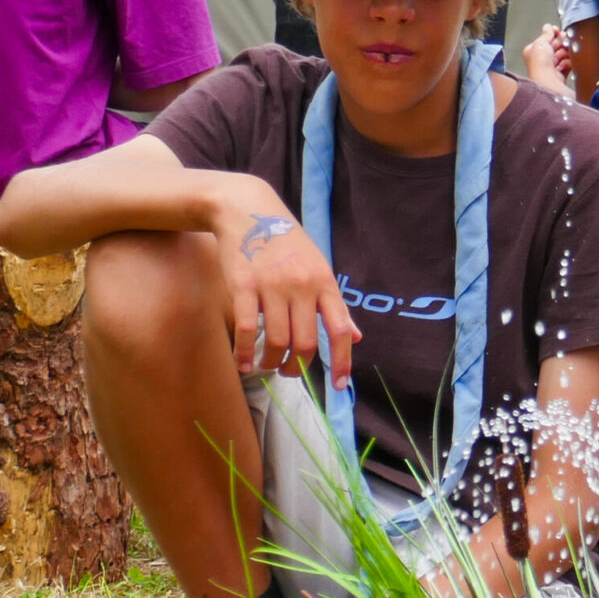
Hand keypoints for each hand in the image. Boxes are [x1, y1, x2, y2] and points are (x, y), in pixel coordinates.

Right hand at [206, 176, 358, 377]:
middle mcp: (302, 285)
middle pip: (306, 342)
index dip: (342, 361)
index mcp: (324, 283)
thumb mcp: (319, 268)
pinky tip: (243, 363)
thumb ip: (335, 305)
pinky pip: (245, 329)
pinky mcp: (242, 286)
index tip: (339, 386)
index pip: (340, 329)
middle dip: (298, 367)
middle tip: (290, 372)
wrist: (249, 211)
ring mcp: (272, 286)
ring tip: (267, 365)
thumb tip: (355, 337)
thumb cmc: (287, 244)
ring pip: (276, 341)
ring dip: (272, 362)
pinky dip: (244, 353)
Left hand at [521, 25, 573, 94]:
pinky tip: (561, 66)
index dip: (552, 34)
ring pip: (563, 54)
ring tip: (557, 58)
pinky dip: (566, 63)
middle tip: (558, 44)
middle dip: (559, 44)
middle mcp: (542, 59)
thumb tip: (548, 27)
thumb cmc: (538, 64)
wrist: (547, 79)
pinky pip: (568, 63)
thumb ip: (546, 33)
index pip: (545, 38)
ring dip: (563, 54)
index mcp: (533, 51)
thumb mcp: (540, 42)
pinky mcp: (561, 73)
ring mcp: (551, 66)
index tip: (556, 31)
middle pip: (556, 45)